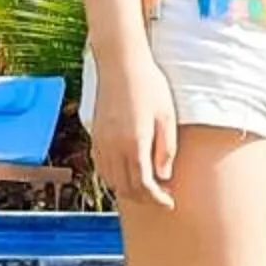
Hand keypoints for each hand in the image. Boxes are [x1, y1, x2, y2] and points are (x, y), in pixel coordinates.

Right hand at [91, 56, 178, 210]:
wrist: (121, 63)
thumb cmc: (149, 86)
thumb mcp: (167, 116)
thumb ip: (166, 149)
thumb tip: (164, 176)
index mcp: (134, 144)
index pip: (143, 186)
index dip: (157, 199)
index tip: (169, 203)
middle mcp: (114, 147)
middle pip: (126, 188)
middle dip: (145, 199)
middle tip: (162, 197)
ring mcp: (101, 142)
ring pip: (112, 181)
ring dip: (128, 190)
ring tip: (147, 188)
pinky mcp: (95, 136)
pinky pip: (102, 167)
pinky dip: (114, 178)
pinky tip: (127, 174)